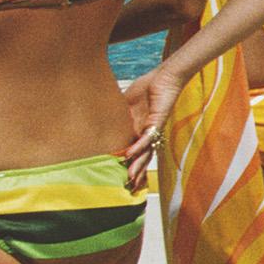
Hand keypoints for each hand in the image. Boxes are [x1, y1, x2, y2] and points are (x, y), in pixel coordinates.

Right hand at [118, 66, 181, 189]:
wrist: (165, 76)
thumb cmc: (148, 88)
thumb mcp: (126, 104)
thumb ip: (116, 114)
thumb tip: (98, 116)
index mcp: (139, 130)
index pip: (134, 152)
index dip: (129, 165)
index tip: (123, 179)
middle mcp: (147, 132)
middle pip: (143, 156)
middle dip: (136, 172)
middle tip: (129, 187)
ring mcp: (153, 127)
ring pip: (146, 150)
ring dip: (138, 164)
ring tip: (130, 177)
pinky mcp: (157, 120)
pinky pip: (147, 135)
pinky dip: (139, 145)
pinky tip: (131, 154)